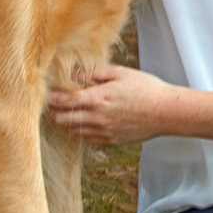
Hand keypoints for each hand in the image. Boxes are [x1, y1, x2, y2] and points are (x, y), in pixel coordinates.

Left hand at [47, 64, 174, 145]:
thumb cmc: (146, 89)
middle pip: (62, 119)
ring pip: (73, 131)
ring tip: (68, 111)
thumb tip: (75, 72)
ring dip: (67, 122)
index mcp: (98, 99)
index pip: (64, 101)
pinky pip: (87, 139)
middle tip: (54, 102)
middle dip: (55, 111)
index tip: (46, 93)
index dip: (51, 98)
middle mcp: (97, 118)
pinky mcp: (111, 140)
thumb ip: (95, 73)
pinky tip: (85, 122)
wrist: (166, 112)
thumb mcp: (120, 73)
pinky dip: (81, 131)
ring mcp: (103, 132)